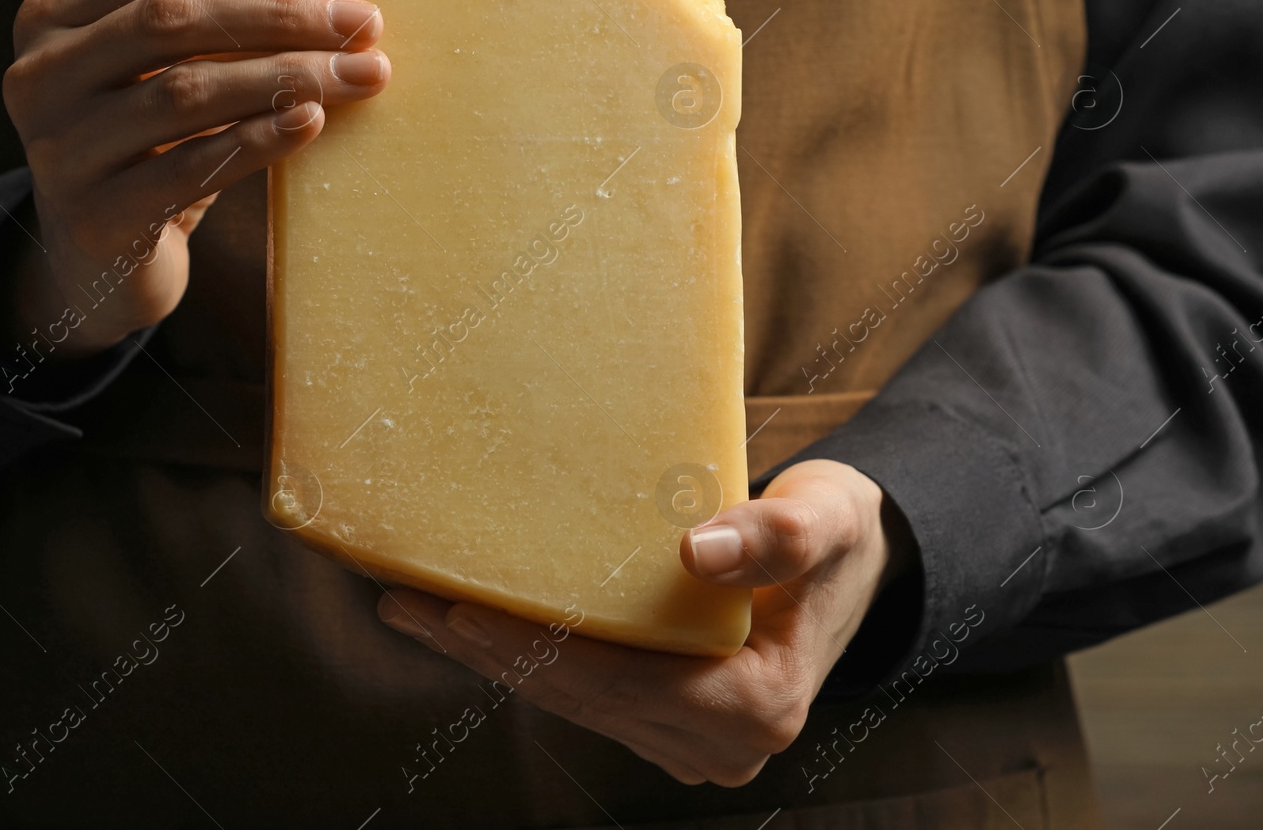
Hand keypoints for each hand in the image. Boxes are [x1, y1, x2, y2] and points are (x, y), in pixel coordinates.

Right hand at [1, 0, 388, 354]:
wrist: (100, 268)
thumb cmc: (150, 153)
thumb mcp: (161, 75)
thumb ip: (212, 28)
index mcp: (53, 20)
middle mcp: (39, 76)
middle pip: (172, 20)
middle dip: (279, 16)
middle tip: (363, 24)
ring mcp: (60, 149)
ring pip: (185, 91)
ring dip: (285, 76)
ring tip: (360, 74)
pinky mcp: (95, 217)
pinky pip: (190, 167)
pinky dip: (259, 139)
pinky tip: (311, 121)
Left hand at [377, 459, 910, 785]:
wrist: (855, 564)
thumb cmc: (840, 533)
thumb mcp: (827, 519)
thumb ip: (777, 535)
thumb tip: (698, 551)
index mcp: (758, 705)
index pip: (625, 682)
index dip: (541, 649)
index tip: (463, 612)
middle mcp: (723, 744)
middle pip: (585, 699)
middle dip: (494, 653)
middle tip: (408, 603)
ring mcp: (694, 743)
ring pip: (575, 704)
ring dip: (496, 659)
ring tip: (415, 609)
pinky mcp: (669, 724)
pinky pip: (585, 697)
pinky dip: (527, 662)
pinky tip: (469, 628)